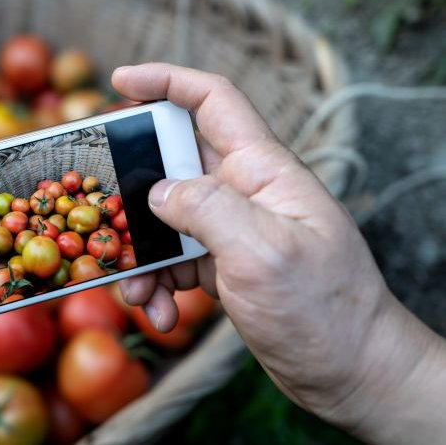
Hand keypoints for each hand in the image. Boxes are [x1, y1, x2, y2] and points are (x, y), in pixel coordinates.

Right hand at [112, 63, 445, 443]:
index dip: (165, 80)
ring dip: (142, 252)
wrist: (352, 373)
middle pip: (173, 163)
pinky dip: (158, 284)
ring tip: (137, 291)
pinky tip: (161, 313)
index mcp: (263, 170)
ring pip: (165, 219)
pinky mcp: (225, 266)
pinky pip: (174, 260)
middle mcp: (245, 192)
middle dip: (133, 189)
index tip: (118, 79)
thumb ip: (208, 209)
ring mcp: (234, 230)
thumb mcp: (262, 253)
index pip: (213, 100)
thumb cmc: (324, 311)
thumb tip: (157, 191)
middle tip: (101, 213)